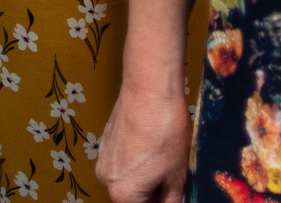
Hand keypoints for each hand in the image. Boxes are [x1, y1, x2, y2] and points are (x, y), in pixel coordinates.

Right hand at [96, 77, 193, 202]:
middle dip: (154, 192)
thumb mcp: (177, 174)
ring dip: (145, 177)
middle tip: (173, 180)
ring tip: (166, 161)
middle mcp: (106, 180)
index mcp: (123, 194)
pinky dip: (137, 161)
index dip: (163, 202)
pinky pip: (123, 161)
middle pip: (133, 197)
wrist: (149, 90)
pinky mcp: (105, 140)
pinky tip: (154, 146)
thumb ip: (172, 199)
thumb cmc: (165, 132)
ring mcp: (103, 159)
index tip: (173, 194)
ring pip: (128, 179)